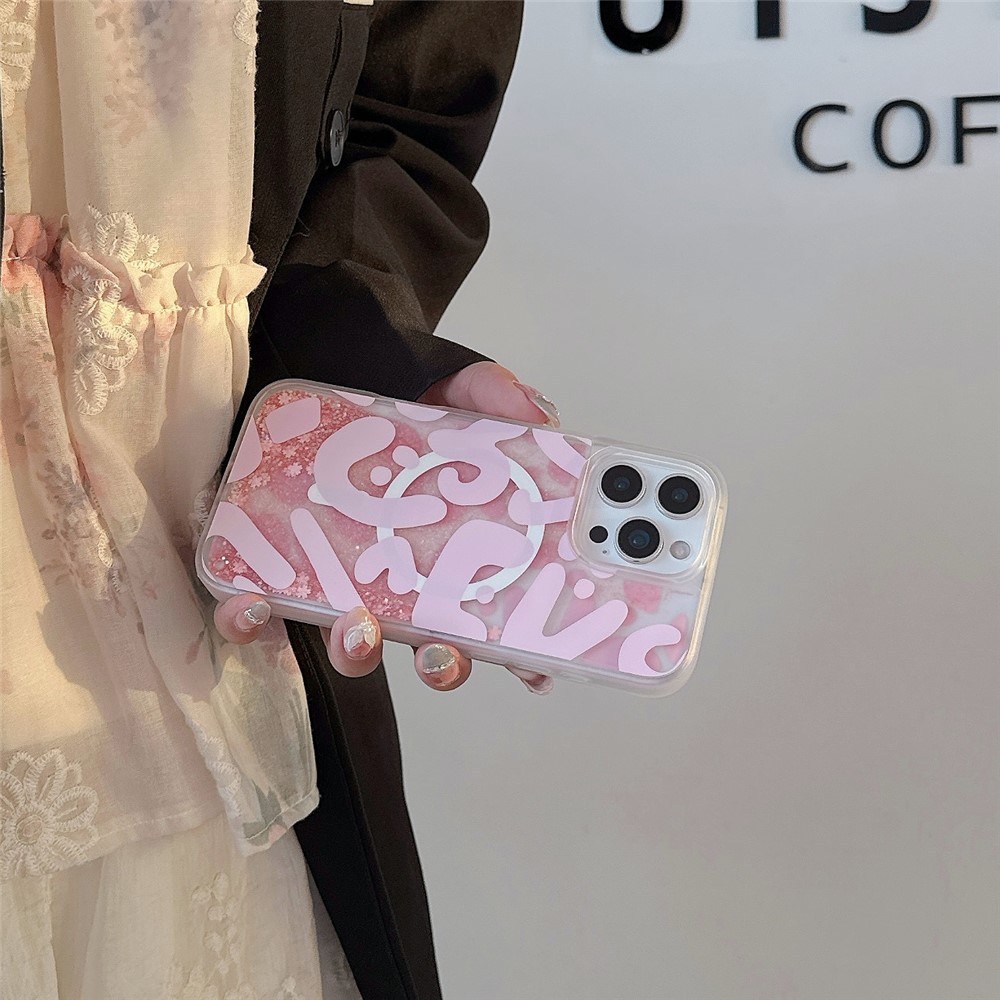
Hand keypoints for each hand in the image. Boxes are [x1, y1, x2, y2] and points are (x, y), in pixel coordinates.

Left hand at [215, 362, 556, 694]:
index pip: (491, 605)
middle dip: (441, 662)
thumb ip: (490, 392)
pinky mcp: (271, 562)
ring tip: (360, 627)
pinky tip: (255, 601)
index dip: (518, 650)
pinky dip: (253, 618)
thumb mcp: (447, 377)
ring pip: (350, 641)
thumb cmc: (385, 372)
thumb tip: (540, 418)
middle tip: (443, 652)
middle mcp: (396, 571)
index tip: (541, 673)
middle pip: (428, 641)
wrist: (310, 344)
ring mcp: (336, 573)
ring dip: (357, 649)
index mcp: (447, 542)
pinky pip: (260, 610)